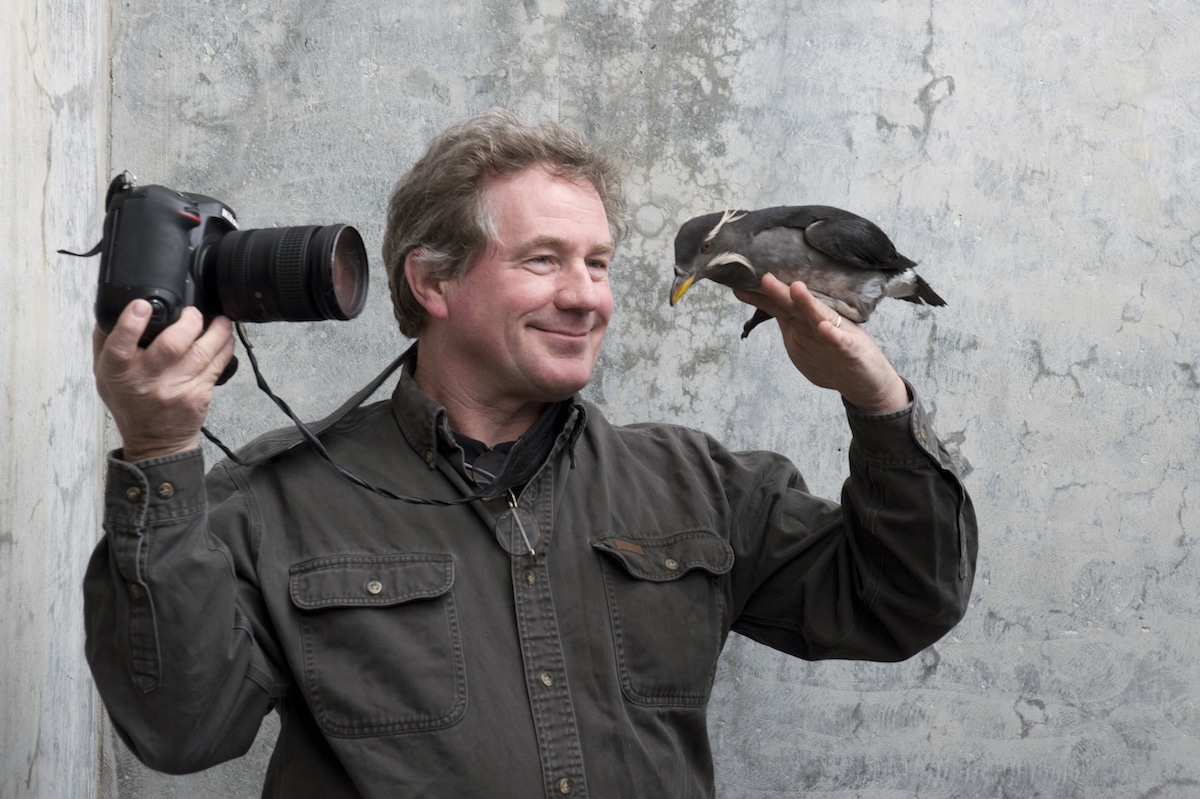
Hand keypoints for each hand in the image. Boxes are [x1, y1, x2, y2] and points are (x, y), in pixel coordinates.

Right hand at [93, 300, 235, 461]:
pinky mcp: (199, 395)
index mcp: (119, 373)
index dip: (130, 323)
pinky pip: (217, 365)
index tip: (142, 305)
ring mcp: (176, 389)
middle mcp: (147, 381)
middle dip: (189, 320)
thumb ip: (106, 344)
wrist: (155, 443)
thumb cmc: (130, 405)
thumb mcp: (105, 377)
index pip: (120, 346)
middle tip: (192, 312)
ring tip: (220, 320)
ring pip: (202, 352)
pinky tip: (225, 338)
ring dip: (217, 331)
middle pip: (172, 344)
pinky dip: (225, 347)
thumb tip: (111, 310)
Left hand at [733, 274, 908, 412]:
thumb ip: (787, 320)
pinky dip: (832, 335)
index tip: (738, 285)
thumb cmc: (834, 356)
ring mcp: (836, 334)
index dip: (761, 297)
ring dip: (807, 303)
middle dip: (780, 293)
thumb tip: (761, 303)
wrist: (867, 383)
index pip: (780, 306)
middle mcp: (819, 322)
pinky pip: (840, 342)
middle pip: (796, 307)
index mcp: (805, 321)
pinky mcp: (851, 350)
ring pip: (819, 317)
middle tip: (765, 278)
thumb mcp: (804, 337)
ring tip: (795, 289)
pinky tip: (824, 328)